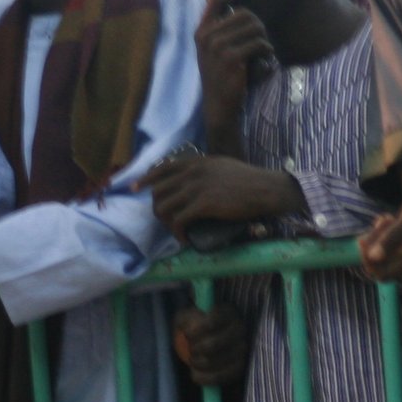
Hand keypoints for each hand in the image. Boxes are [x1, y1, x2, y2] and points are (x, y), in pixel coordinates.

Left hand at [147, 153, 302, 234]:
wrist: (265, 188)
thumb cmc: (249, 179)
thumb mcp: (222, 166)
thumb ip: (205, 170)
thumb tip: (194, 179)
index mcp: (196, 162)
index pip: (161, 168)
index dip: (146, 180)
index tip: (136, 189)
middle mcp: (192, 172)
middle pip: (159, 191)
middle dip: (157, 209)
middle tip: (166, 221)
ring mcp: (196, 188)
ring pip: (164, 208)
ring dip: (166, 224)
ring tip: (176, 232)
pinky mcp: (203, 204)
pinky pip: (179, 221)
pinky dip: (178, 233)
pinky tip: (185, 239)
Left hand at [171, 305, 250, 386]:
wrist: (211, 338)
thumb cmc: (197, 325)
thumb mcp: (188, 316)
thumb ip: (186, 319)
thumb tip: (186, 326)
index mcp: (228, 312)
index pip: (212, 322)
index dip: (195, 330)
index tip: (186, 333)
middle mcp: (240, 329)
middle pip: (213, 345)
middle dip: (195, 349)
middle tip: (189, 348)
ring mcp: (242, 349)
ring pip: (214, 361)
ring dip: (197, 363)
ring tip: (192, 360)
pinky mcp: (239, 367)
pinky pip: (220, 377)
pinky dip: (204, 378)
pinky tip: (194, 374)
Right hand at [194, 0, 274, 127]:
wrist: (219, 105)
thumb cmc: (222, 75)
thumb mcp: (214, 50)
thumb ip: (223, 29)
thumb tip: (242, 6)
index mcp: (202, 31)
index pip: (216, 0)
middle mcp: (207, 36)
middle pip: (244, 14)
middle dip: (259, 24)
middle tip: (262, 39)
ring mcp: (218, 47)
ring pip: (254, 27)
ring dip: (264, 38)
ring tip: (264, 51)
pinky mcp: (232, 58)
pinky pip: (260, 44)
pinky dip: (267, 51)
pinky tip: (265, 60)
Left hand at [359, 177, 401, 282]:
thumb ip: (394, 237)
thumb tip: (373, 258)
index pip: (381, 274)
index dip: (369, 260)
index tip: (368, 238)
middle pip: (381, 263)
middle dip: (374, 244)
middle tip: (381, 222)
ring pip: (384, 252)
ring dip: (379, 236)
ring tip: (386, 217)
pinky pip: (391, 242)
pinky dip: (385, 231)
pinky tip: (388, 216)